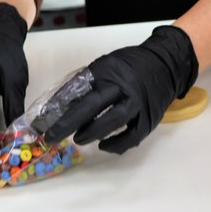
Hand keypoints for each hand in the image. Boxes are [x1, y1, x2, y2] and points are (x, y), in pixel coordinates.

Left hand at [44, 25, 197, 154]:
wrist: (166, 65)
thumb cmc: (129, 67)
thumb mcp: (107, 66)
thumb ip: (87, 83)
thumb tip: (60, 106)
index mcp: (109, 70)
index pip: (80, 86)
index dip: (60, 104)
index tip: (44, 120)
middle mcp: (124, 84)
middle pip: (94, 104)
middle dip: (69, 123)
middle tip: (52, 137)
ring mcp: (139, 102)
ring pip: (114, 120)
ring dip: (92, 132)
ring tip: (78, 140)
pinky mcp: (149, 118)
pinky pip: (132, 136)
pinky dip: (116, 145)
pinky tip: (103, 146)